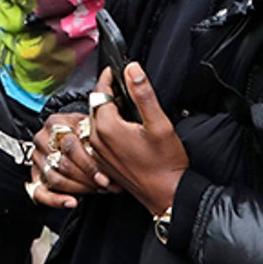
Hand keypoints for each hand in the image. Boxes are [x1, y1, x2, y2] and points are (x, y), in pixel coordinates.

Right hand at [27, 113, 110, 207]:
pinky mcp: (34, 175)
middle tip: (106, 185)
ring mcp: (37, 158)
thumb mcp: (91, 127)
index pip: (70, 146)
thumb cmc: (84, 133)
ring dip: (79, 189)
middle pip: (64, 164)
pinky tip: (71, 202)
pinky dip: (55, 200)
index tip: (107, 176)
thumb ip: (97, 136)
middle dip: (88, 178)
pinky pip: (39, 193)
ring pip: (56, 179)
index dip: (90, 164)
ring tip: (97, 190)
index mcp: (56, 123)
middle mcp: (42, 139)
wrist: (70, 138)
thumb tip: (114, 155)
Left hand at [81, 64, 187, 216]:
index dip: (108, 77)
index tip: (115, 68)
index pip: (100, 92)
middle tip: (123, 84)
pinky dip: (107, 128)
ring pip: (96, 122)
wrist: (166, 195)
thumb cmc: (165, 164)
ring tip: (124, 104)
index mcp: (107, 127)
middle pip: (96, 107)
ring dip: (106, 111)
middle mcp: (97, 140)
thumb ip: (143, 94)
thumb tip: (132, 69)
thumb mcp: (159, 123)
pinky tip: (123, 128)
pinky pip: (99, 138)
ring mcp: (98, 154)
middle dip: (108, 93)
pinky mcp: (103, 163)